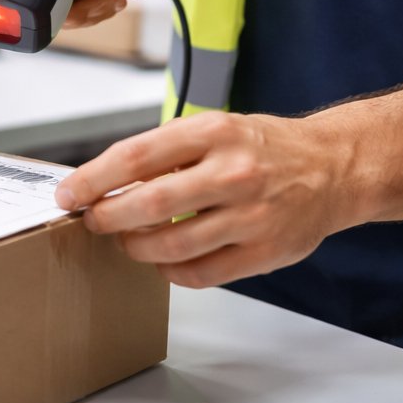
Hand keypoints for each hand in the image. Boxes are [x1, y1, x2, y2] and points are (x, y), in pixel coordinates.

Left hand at [53, 112, 367, 288]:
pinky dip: (171, 271)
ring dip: (137, 248)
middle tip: (93, 222)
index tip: (69, 195)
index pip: (135, 157)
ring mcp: (252, 215)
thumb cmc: (262, 148)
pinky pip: (200, 273)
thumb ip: (164, 152)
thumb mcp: (215, 129)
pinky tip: (165, 260)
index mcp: (214, 132)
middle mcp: (233, 172)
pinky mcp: (265, 252)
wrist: (334, 167)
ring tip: (129, 241)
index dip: (93, 180)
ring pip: (171, 245)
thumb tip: (102, 182)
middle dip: (108, 218)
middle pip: (149, 204)